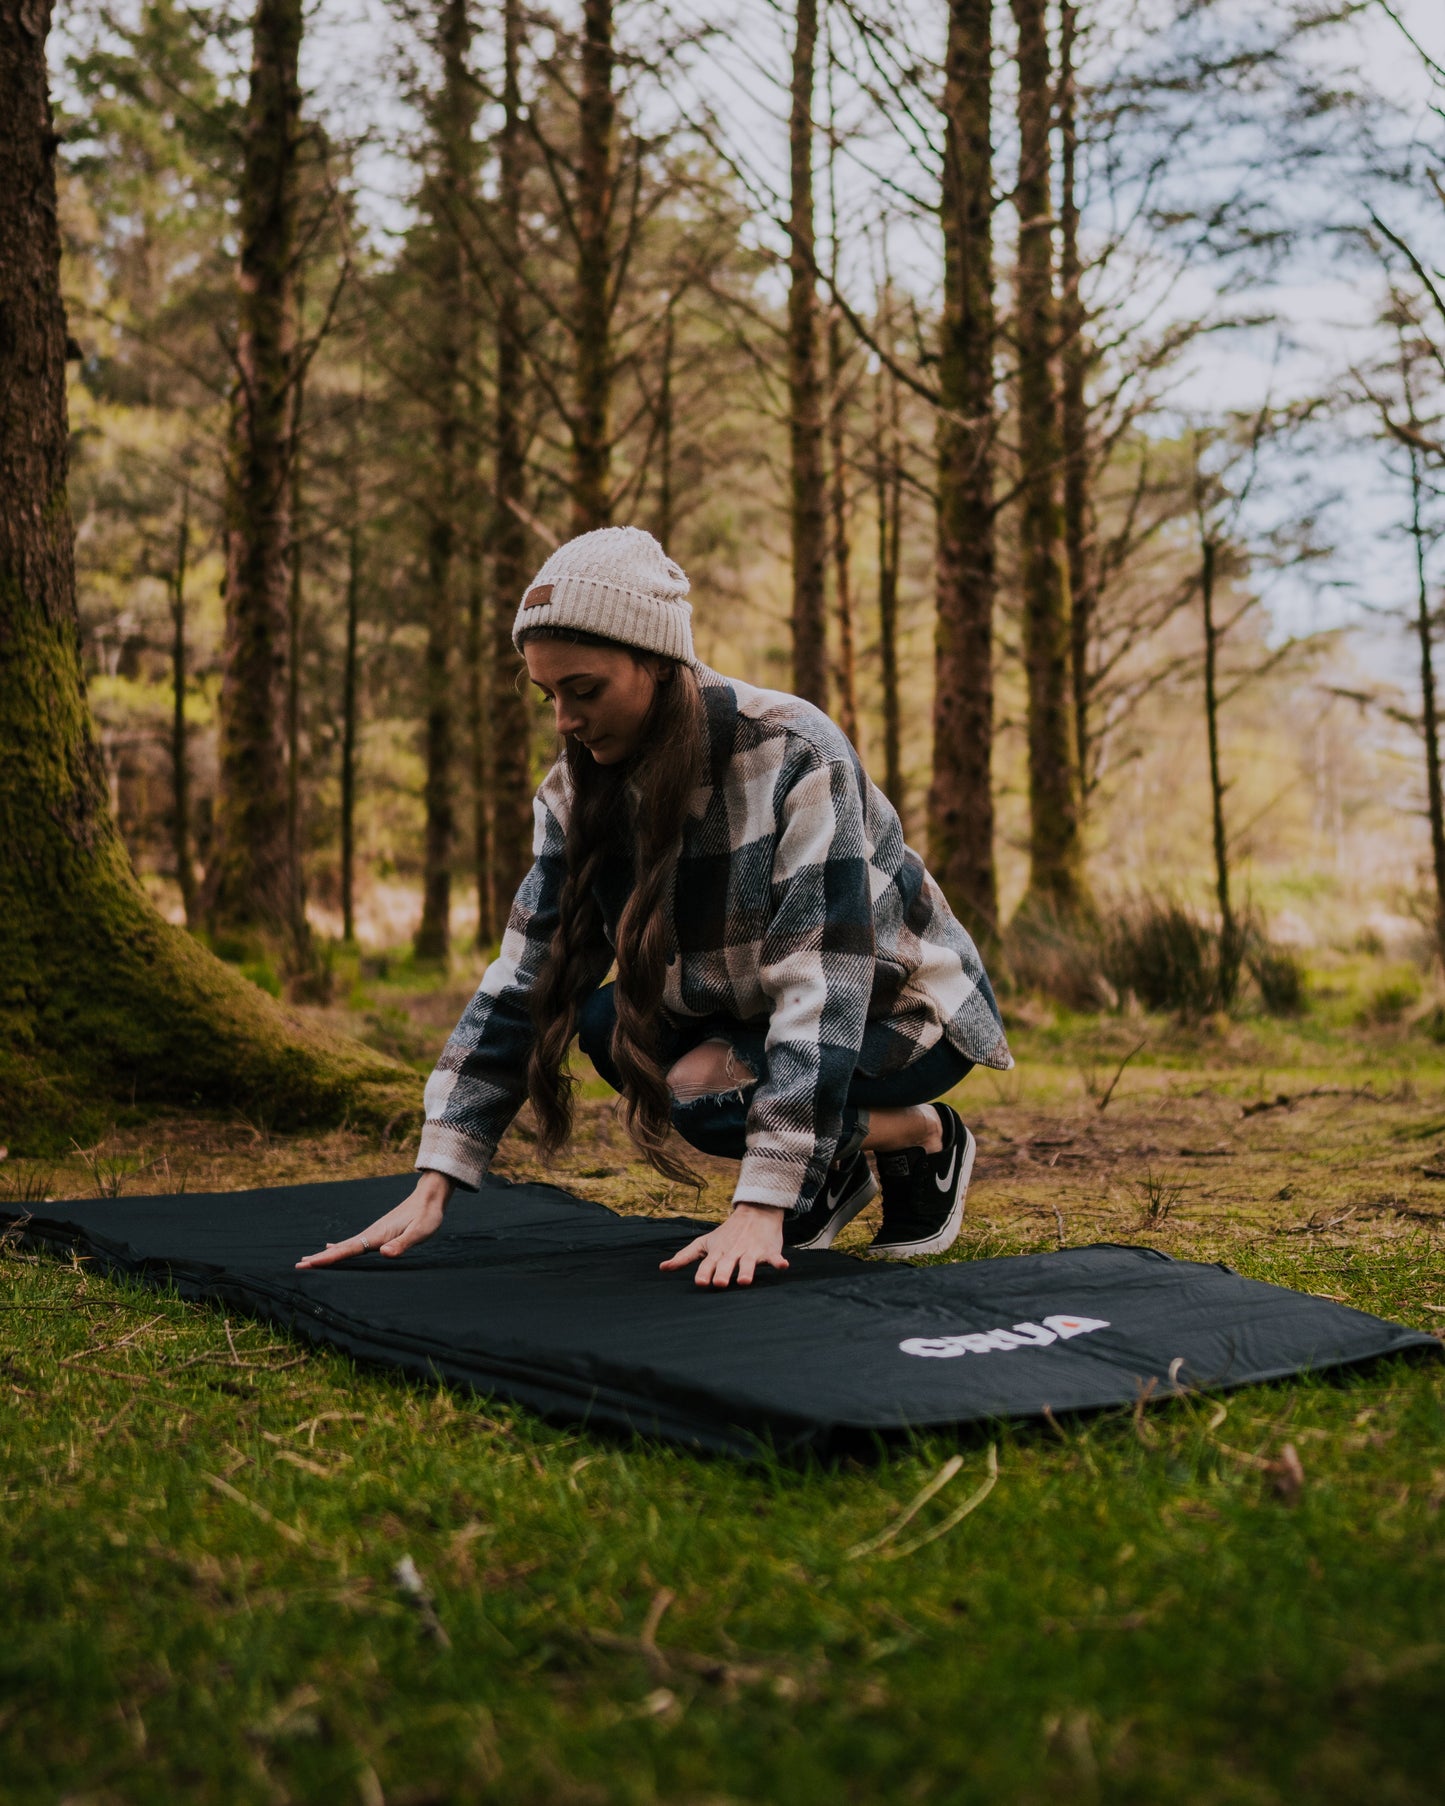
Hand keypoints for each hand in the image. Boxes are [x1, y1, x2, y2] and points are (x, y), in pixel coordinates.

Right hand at [295, 1171, 453, 1268]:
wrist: (430, 1197)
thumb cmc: (427, 1216)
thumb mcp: (419, 1232)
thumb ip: (402, 1244)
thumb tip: (383, 1254)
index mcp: (377, 1235)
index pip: (348, 1249)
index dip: (329, 1258)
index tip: (309, 1263)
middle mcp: (371, 1233)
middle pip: (341, 1248)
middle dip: (321, 1258)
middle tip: (298, 1265)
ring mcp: (373, 1232)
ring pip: (345, 1245)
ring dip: (326, 1254)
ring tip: (308, 1260)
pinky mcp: (378, 1232)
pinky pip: (353, 1243)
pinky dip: (340, 1247)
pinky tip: (332, 1247)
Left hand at [659, 1201, 788, 1288]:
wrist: (756, 1212)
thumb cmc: (727, 1233)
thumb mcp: (705, 1243)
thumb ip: (684, 1257)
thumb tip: (662, 1268)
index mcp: (718, 1252)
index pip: (708, 1264)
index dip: (704, 1273)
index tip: (701, 1282)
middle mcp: (733, 1252)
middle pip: (727, 1264)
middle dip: (723, 1273)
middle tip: (719, 1283)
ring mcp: (751, 1251)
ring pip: (749, 1262)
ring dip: (747, 1270)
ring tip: (744, 1280)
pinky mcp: (768, 1250)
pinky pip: (774, 1257)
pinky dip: (778, 1261)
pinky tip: (782, 1266)